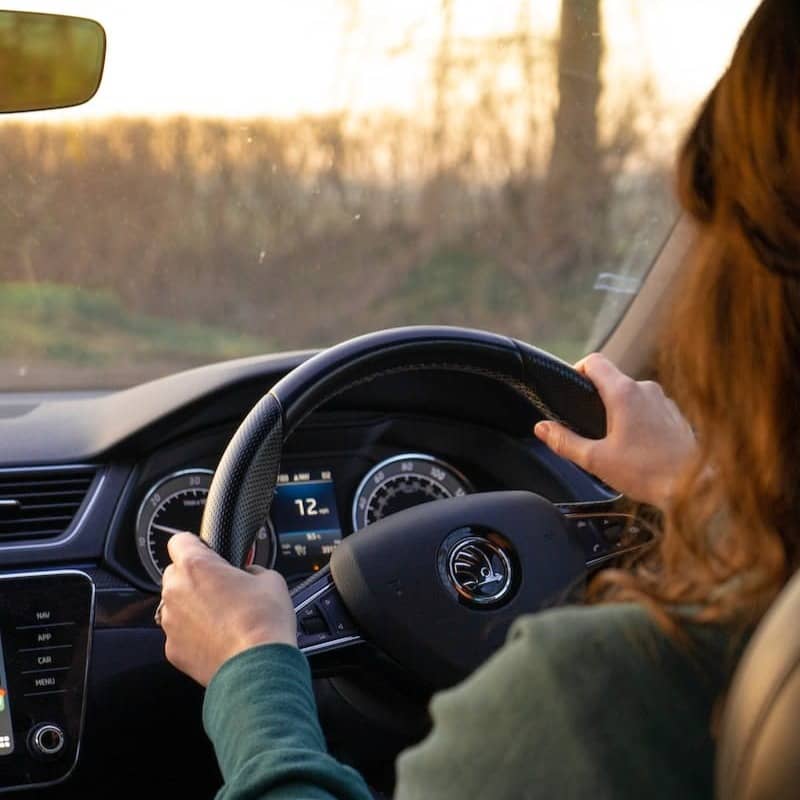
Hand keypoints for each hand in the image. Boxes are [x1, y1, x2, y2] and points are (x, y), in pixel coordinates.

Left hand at [160, 532, 296, 685]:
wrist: (258, 667)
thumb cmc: (263, 621)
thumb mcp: (270, 578)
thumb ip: (251, 569)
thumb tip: (247, 575)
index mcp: (196, 566)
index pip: (179, 540)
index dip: (196, 545)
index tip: (208, 552)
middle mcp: (175, 591)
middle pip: (175, 574)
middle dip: (195, 578)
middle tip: (222, 588)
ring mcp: (170, 623)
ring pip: (175, 605)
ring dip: (192, 607)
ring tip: (222, 618)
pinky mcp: (172, 650)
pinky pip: (179, 634)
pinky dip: (193, 635)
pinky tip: (217, 639)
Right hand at [534, 353, 695, 508]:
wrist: (696, 487)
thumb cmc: (648, 473)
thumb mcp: (596, 460)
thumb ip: (564, 441)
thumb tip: (542, 428)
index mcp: (624, 393)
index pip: (594, 361)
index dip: (576, 370)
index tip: (570, 391)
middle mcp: (646, 389)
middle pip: (611, 379)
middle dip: (595, 397)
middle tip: (586, 424)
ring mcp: (664, 400)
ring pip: (630, 394)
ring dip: (617, 409)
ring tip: (612, 440)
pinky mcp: (675, 414)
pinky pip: (648, 407)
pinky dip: (637, 418)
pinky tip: (636, 446)